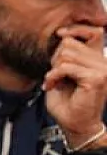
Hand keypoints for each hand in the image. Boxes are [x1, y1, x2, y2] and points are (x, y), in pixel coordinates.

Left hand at [44, 25, 106, 149]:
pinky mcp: (96, 78)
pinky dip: (53, 76)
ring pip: (66, 55)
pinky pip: (65, 67)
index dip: (75, 30)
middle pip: (70, 43)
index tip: (59, 34)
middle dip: (56, 59)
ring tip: (54, 81)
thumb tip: (63, 37)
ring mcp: (102, 69)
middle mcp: (103, 62)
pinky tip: (52, 85)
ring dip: (53, 69)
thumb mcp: (65, 73)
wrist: (75, 124)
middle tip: (55, 75)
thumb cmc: (69, 103)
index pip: (93, 32)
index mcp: (98, 59)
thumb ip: (67, 56)